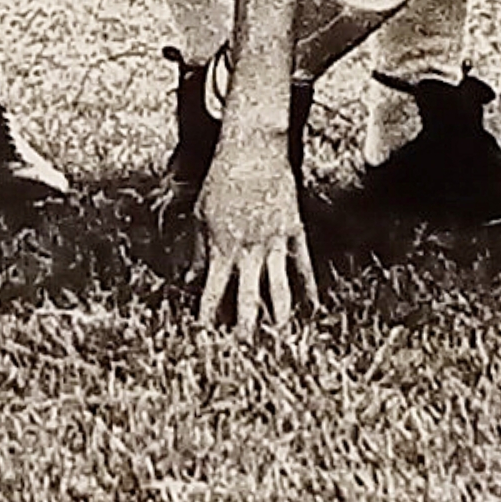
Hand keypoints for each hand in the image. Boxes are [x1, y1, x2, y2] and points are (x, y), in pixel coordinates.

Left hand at [192, 130, 316, 336]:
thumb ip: (198, 252)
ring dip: (279, 313)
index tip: (205, 339)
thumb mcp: (200, 215)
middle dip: (245, 326)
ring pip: (279, 286)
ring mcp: (275, 241)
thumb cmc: (221, 181)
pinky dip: (308, 287)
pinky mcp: (295, 230)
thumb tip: (189, 281)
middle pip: (247, 296)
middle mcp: (249, 249)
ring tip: (281, 338)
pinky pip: (302, 264)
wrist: (253, 150)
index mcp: (222, 246)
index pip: (212, 291)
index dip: (208, 316)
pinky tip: (312, 307)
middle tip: (245, 351)